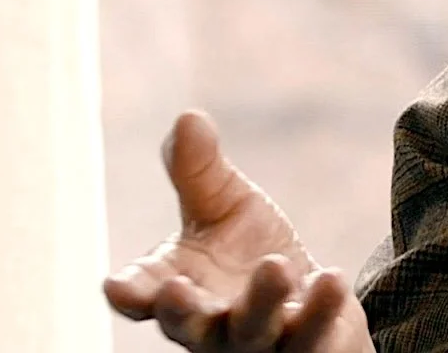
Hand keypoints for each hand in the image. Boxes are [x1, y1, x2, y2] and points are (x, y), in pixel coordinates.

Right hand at [102, 111, 374, 351]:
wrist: (313, 298)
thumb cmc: (251, 254)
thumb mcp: (225, 205)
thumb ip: (199, 170)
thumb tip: (188, 118)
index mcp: (176, 288)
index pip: (142, 295)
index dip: (129, 293)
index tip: (116, 286)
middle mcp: (210, 325)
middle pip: (189, 326)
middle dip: (181, 311)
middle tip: (174, 290)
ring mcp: (258, 343)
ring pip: (253, 331)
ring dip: (261, 303)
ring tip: (276, 267)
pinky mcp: (308, 347)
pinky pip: (312, 338)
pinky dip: (320, 313)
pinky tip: (331, 280)